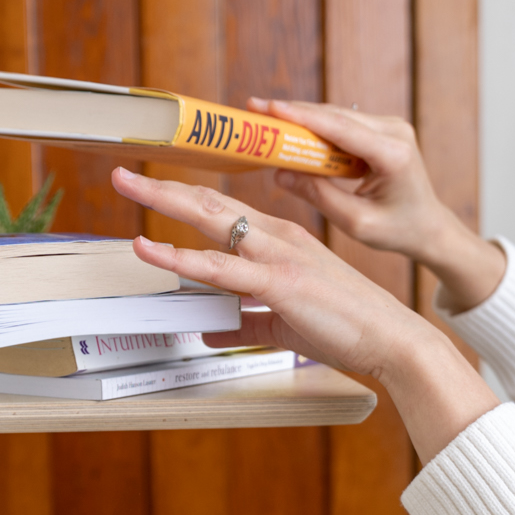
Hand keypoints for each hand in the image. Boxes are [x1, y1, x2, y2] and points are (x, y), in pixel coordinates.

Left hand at [111, 166, 496, 462]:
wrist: (392, 340)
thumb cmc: (346, 328)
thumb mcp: (283, 324)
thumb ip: (244, 324)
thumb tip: (210, 331)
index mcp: (279, 241)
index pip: (221, 210)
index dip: (182, 196)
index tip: (151, 186)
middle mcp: (276, 237)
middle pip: (208, 203)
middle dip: (161, 186)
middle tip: (122, 174)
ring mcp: (278, 256)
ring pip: (211, 220)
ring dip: (163, 201)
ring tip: (126, 185)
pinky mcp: (281, 283)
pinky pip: (221, 268)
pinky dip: (182, 258)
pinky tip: (151, 249)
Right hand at [249, 98, 504, 310]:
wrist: (430, 227)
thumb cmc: (399, 230)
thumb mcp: (356, 222)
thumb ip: (318, 195)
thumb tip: (279, 173)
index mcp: (393, 154)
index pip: (340, 129)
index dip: (302, 117)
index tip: (269, 107)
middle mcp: (395, 131)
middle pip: (335, 116)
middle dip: (294, 113)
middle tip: (255, 108)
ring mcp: (391, 126)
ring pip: (337, 117)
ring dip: (303, 119)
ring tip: (266, 118)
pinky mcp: (383, 129)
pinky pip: (344, 125)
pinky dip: (318, 129)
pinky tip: (291, 129)